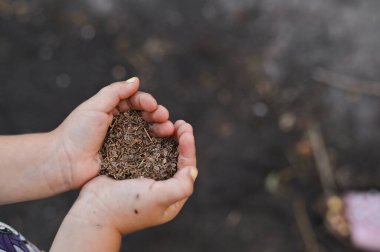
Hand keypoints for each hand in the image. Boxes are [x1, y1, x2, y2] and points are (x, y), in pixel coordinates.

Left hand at [52, 77, 174, 190]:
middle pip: (145, 115)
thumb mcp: (95, 106)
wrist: (65, 162)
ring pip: (149, 131)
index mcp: (113, 109)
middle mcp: (121, 124)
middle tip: (164, 117)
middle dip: (157, 114)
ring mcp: (126, 142)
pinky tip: (166, 143)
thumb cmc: (77, 132)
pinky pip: (145, 149)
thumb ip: (115, 92)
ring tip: (169, 129)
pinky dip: (157, 145)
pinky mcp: (128, 158)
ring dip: (161, 128)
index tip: (152, 105)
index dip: (146, 101)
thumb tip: (136, 80)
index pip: (135, 100)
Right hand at [67, 120, 196, 233]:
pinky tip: (150, 127)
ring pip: (161, 153)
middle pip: (176, 159)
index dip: (188, 148)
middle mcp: (161, 188)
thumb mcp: (158, 199)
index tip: (186, 131)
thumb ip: (180, 187)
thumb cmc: (125, 208)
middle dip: (180, 140)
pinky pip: (144, 151)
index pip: (186, 169)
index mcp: (171, 198)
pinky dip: (150, 138)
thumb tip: (193, 170)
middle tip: (181, 123)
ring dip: (166, 137)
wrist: (92, 211)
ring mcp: (145, 178)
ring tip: (168, 122)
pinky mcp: (131, 170)